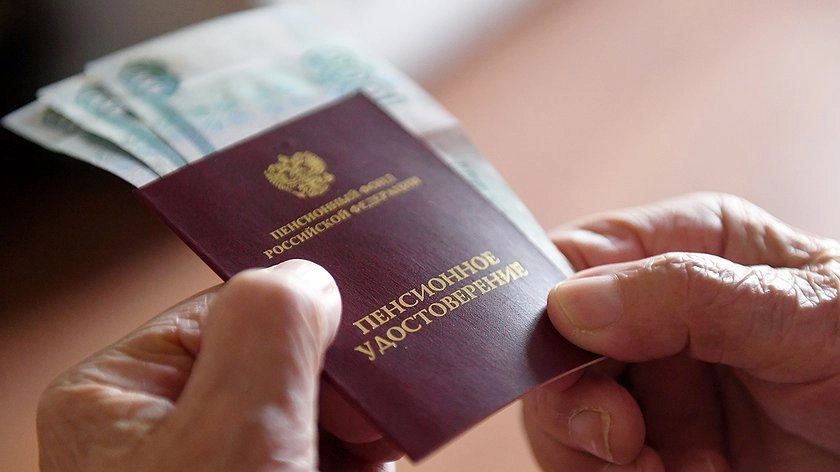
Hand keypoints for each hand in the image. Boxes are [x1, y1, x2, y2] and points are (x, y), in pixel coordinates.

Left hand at [37, 259, 397, 471]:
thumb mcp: (234, 430)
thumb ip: (271, 326)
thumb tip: (311, 278)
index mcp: (123, 391)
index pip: (231, 309)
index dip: (304, 311)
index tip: (370, 321)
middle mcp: (165, 427)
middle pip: (278, 360)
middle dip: (341, 378)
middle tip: (390, 391)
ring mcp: (214, 464)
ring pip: (308, 411)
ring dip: (359, 422)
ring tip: (389, 438)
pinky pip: (319, 453)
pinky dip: (360, 457)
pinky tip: (380, 460)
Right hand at [524, 193, 839, 470]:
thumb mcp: (803, 313)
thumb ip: (687, 299)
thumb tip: (567, 305)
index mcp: (683, 249)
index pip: (577, 255)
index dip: (545, 298)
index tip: (558, 352)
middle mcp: (653, 315)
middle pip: (553, 343)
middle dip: (571, 393)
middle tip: (619, 434)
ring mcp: (652, 386)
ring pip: (564, 411)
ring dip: (595, 448)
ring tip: (658, 467)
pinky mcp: (657, 449)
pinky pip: (595, 463)